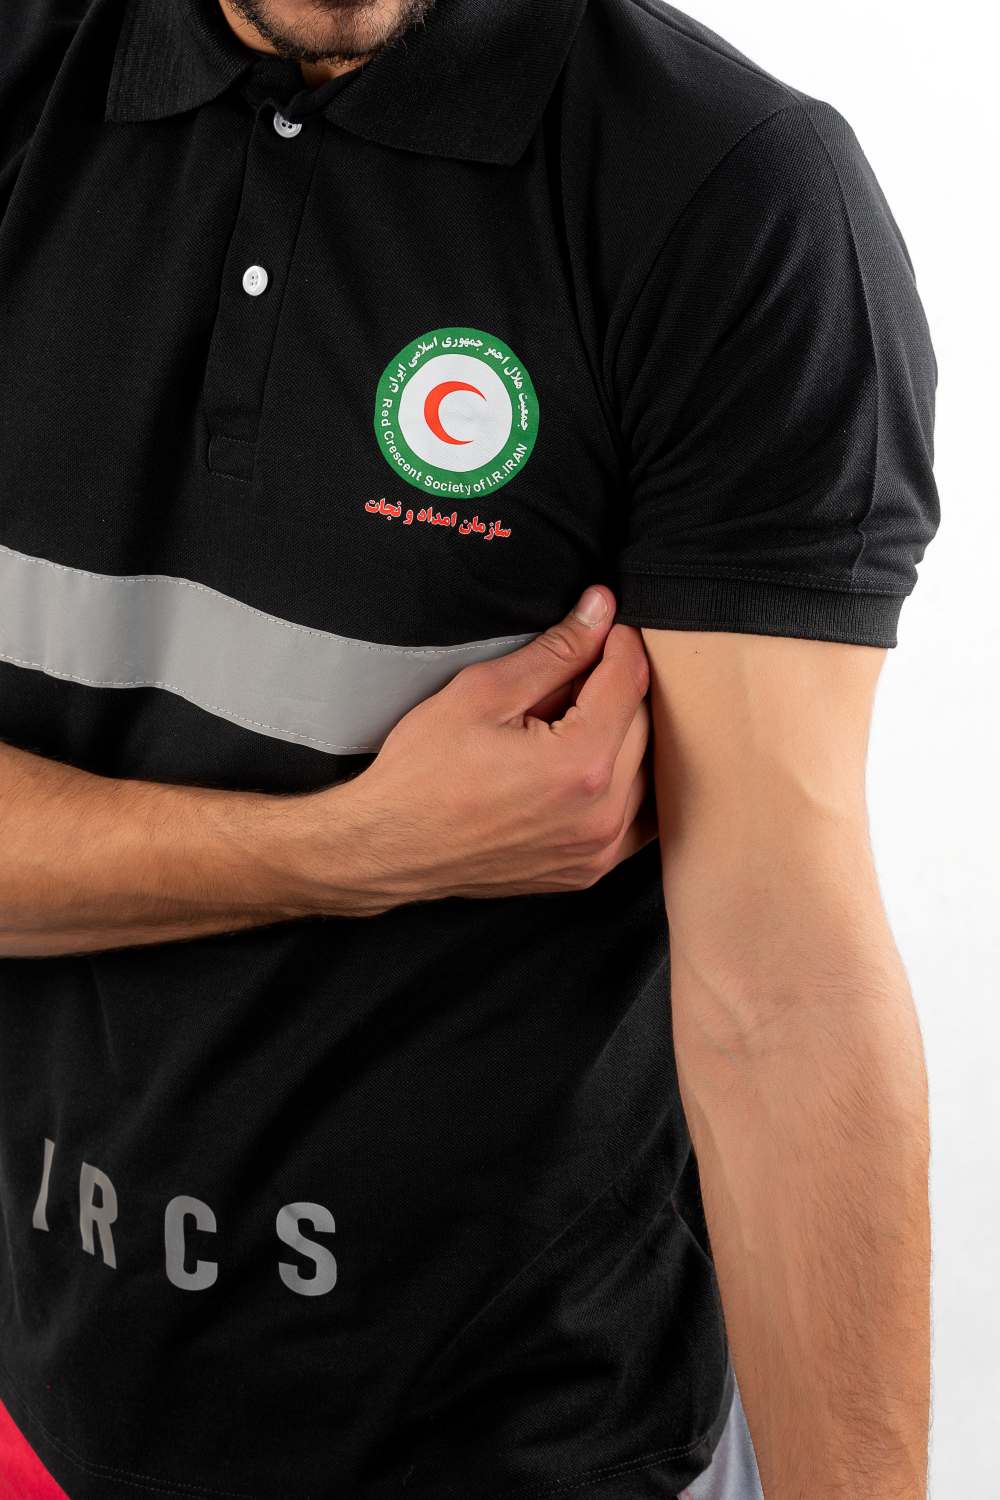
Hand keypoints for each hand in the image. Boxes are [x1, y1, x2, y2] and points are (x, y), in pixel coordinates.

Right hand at [305, 586, 655, 913]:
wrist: (389, 847)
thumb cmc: (422, 774)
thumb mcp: (481, 693)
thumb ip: (554, 651)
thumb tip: (600, 611)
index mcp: (579, 765)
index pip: (630, 682)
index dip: (620, 642)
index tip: (605, 626)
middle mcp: (603, 814)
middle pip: (646, 725)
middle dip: (618, 689)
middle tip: (573, 674)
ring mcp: (599, 850)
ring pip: (647, 771)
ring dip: (625, 736)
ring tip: (573, 720)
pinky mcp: (589, 869)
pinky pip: (637, 816)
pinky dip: (625, 783)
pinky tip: (587, 763)